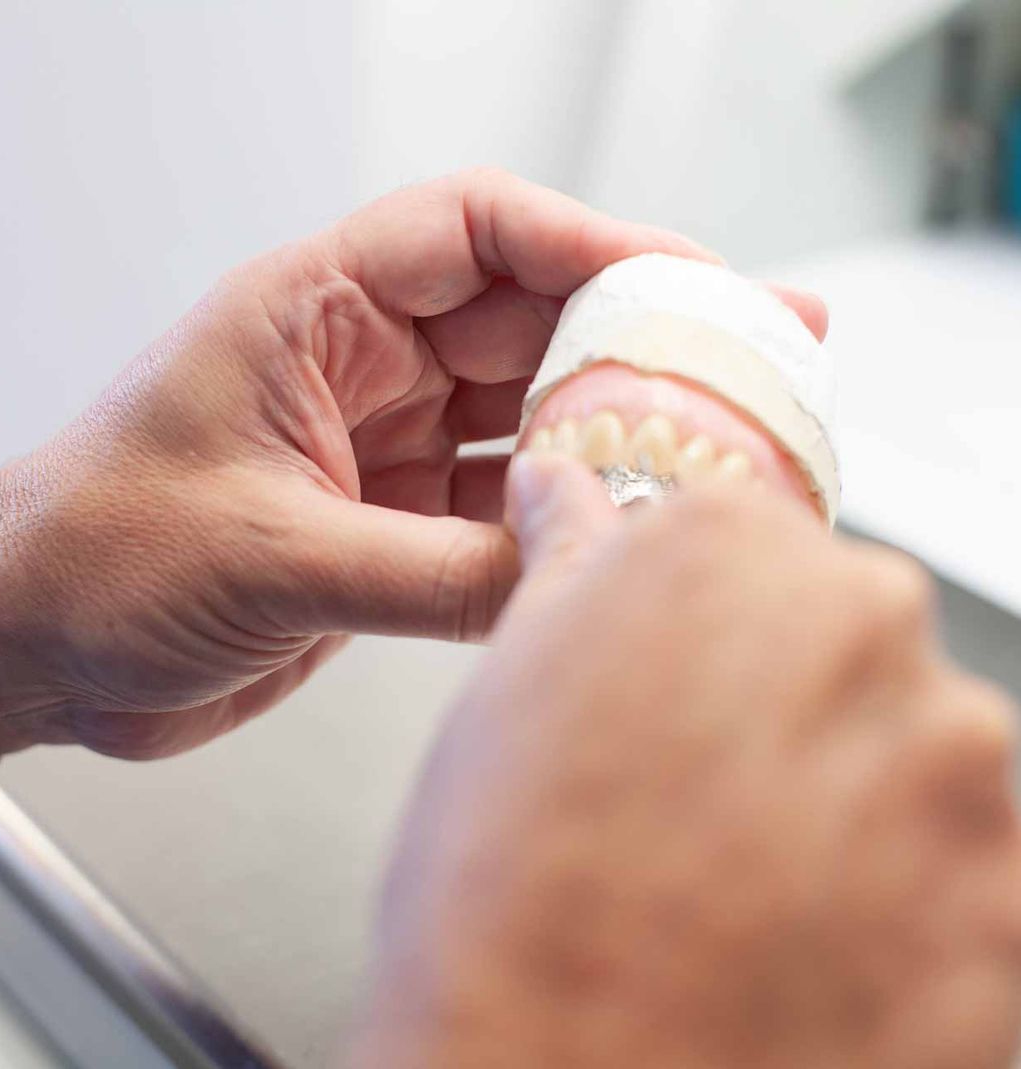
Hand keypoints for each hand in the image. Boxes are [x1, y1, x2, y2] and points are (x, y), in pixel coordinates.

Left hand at [0, 170, 824, 759]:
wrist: (37, 647)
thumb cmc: (93, 558)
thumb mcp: (266, 555)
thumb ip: (423, 571)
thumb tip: (557, 578)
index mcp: (313, 315)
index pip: (475, 233)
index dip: (590, 244)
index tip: (687, 279)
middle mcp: (361, 370)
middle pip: (527, 324)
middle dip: (638, 340)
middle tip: (747, 358)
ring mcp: (384, 449)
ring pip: (525, 420)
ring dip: (610, 438)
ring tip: (713, 451)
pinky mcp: (391, 527)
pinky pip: (499, 512)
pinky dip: (556, 527)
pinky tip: (616, 539)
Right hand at [352, 456, 1020, 1068]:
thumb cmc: (505, 894)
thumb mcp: (509, 685)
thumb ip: (567, 560)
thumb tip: (564, 488)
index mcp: (732, 551)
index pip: (748, 543)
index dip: (697, 628)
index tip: (669, 687)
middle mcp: (867, 627)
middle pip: (840, 635)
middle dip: (780, 697)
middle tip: (694, 796)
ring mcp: (958, 769)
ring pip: (909, 753)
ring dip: (847, 800)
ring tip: (746, 887)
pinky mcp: (1009, 907)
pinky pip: (959, 872)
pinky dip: (900, 902)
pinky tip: (802, 950)